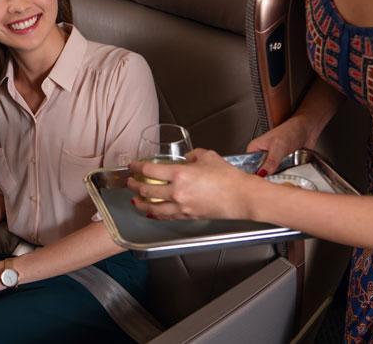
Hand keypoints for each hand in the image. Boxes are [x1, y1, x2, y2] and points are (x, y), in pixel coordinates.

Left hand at [127, 148, 261, 219]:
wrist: (242, 197)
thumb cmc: (229, 178)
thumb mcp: (208, 157)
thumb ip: (193, 155)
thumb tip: (186, 158)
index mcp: (180, 174)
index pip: (150, 170)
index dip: (137, 167)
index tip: (133, 166)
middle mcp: (177, 192)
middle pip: (147, 190)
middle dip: (134, 186)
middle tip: (130, 182)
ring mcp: (181, 206)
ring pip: (153, 207)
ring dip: (141, 203)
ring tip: (135, 199)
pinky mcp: (188, 216)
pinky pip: (166, 216)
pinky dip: (155, 214)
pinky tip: (152, 212)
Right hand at [245, 114, 321, 175]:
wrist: (307, 130)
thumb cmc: (291, 130)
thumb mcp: (279, 146)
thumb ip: (271, 161)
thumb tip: (262, 173)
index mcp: (254, 148)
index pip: (248, 166)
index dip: (254, 175)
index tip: (261, 182)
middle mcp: (262, 156)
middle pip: (259, 173)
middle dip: (267, 178)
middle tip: (273, 180)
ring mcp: (272, 161)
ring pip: (270, 175)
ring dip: (277, 178)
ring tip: (282, 178)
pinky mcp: (281, 165)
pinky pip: (280, 175)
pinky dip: (284, 177)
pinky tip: (288, 177)